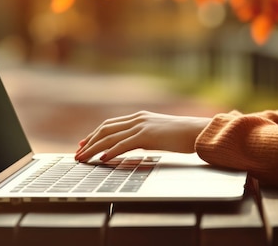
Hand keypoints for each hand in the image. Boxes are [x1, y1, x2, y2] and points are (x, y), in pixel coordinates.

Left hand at [74, 111, 210, 161]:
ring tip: (83, 158)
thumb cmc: (183, 135)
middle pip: (105, 129)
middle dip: (89, 142)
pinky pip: (123, 144)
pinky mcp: (147, 135)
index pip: (110, 125)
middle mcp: (138, 119)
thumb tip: (134, 146)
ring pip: (110, 137)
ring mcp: (142, 126)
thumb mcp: (160, 134)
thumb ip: (145, 137)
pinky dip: (110, 152)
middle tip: (78, 154)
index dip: (94, 134)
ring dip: (94, 148)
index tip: (84, 144)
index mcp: (140, 117)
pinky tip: (103, 159)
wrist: (199, 131)